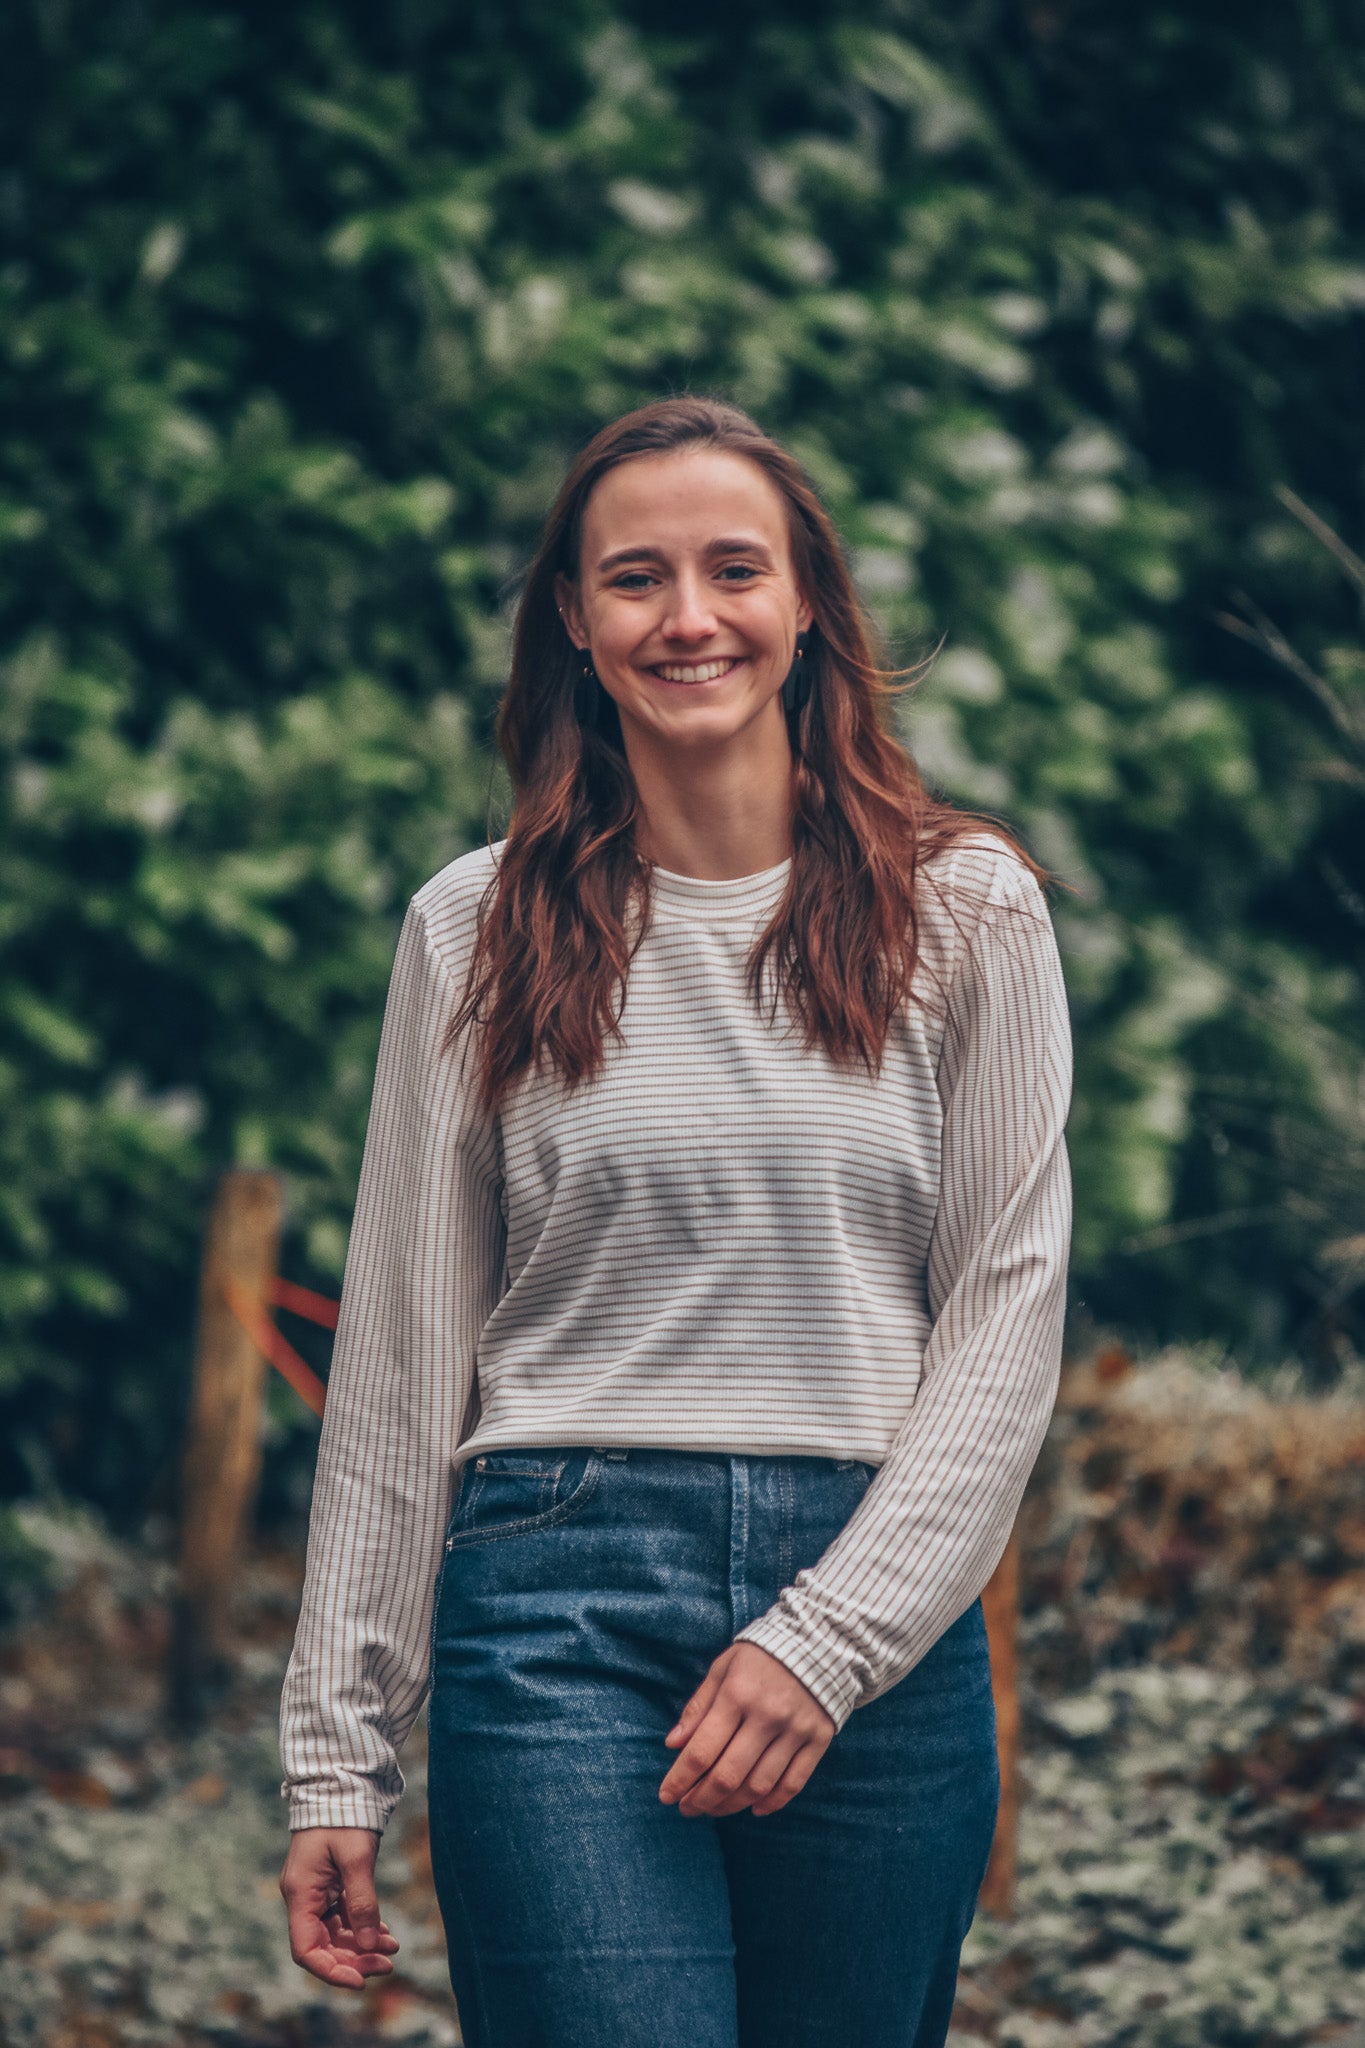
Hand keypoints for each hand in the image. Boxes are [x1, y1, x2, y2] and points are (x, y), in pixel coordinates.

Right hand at [279, 1826, 401, 1988]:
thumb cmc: (344, 1816)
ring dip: (362, 1945)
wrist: (341, 1784)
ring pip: (335, 1934)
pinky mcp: (329, 1886)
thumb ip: (362, 1901)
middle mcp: (303, 1898)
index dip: (330, 1971)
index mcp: (300, 1893)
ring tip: (393, 1949)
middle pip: (322, 1946)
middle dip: (353, 1960)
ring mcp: (316, 1892)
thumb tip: (369, 1944)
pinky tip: (385, 1934)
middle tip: (386, 1965)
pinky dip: (363, 1927)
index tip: (359, 1982)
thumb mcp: (356, 1857)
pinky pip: (343, 1918)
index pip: (305, 1949)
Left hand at [659, 1643, 834, 1818]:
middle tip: (687, 1808)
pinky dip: (772, 1802)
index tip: (666, 1796)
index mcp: (737, 1694)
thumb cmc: (761, 1656)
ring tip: (713, 1808)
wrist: (819, 1641)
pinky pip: (793, 1783)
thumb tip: (673, 1744)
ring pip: (758, 1785)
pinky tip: (754, 1808)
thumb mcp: (724, 1668)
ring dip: (731, 1805)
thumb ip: (699, 1706)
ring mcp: (795, 1730)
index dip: (680, 1779)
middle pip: (728, 1775)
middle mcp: (766, 1715)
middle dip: (701, 1799)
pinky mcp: (818, 1740)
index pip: (702, 1750)